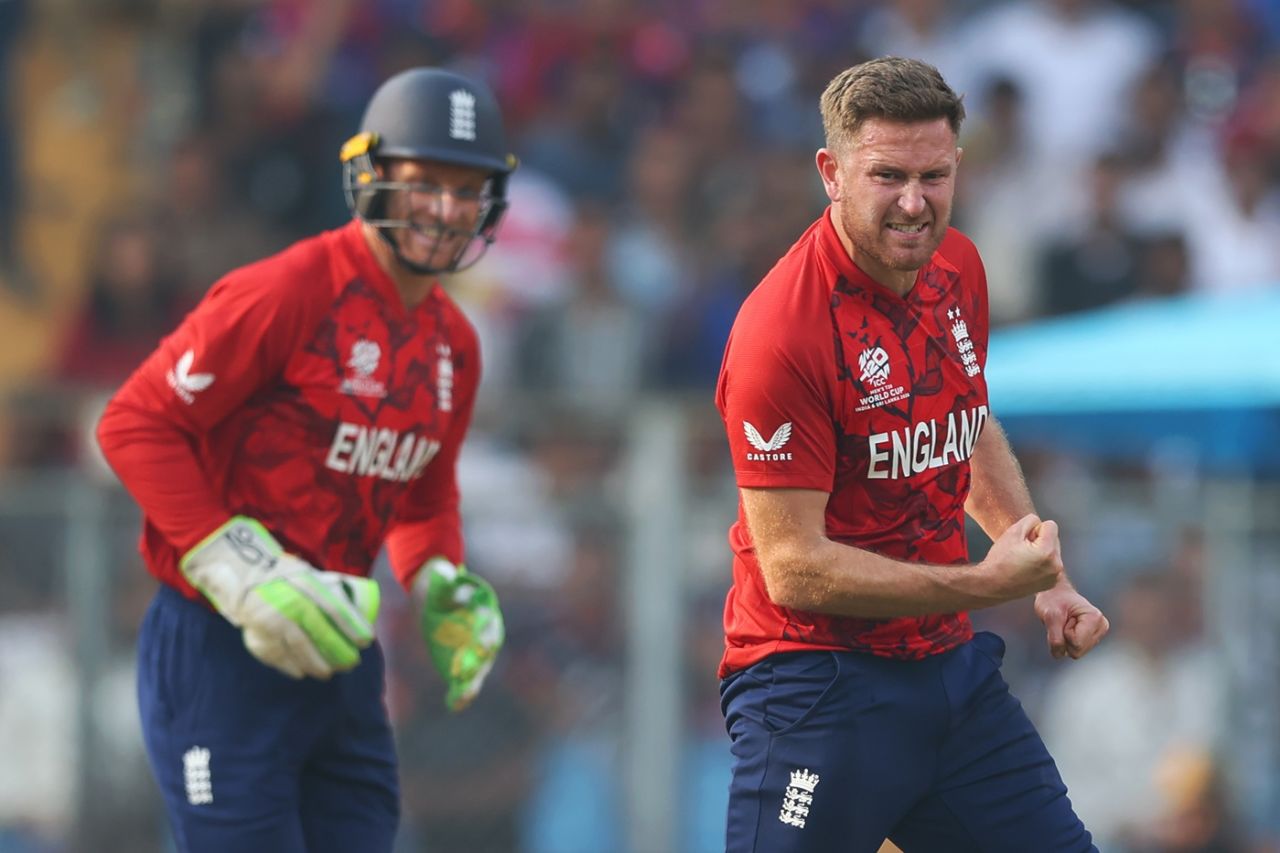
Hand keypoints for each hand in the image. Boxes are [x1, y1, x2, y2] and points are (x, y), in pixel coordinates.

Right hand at [181, 517, 379, 678]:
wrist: (243, 576)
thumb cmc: (287, 580)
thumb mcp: (310, 575)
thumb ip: (333, 590)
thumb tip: (364, 610)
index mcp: (306, 583)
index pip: (334, 608)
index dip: (353, 626)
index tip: (366, 641)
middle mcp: (288, 600)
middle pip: (318, 631)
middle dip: (338, 650)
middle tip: (351, 663)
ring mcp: (269, 618)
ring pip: (297, 646)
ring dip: (316, 663)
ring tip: (328, 673)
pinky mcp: (255, 632)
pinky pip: (276, 655)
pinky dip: (290, 666)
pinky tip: (302, 673)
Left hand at [414, 557, 504, 711]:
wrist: (436, 600)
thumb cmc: (442, 587)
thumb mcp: (441, 580)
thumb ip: (444, 579)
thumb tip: (444, 574)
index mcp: (485, 610)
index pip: (489, 624)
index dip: (486, 636)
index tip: (480, 647)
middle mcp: (484, 632)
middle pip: (485, 651)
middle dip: (478, 663)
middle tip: (467, 673)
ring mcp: (474, 650)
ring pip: (478, 669)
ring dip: (471, 684)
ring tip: (463, 697)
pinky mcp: (462, 662)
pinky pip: (464, 681)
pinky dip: (460, 694)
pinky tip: (454, 705)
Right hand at [980, 514, 1063, 600]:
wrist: (992, 585)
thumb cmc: (1000, 560)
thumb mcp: (1012, 532)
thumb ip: (1030, 521)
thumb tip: (1039, 523)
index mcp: (1047, 552)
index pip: (1051, 525)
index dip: (1035, 529)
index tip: (1024, 540)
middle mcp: (1056, 565)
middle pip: (1054, 538)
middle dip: (1040, 540)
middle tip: (1022, 550)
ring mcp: (1055, 576)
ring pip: (1053, 551)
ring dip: (1042, 551)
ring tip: (1024, 560)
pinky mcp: (1051, 583)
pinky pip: (1051, 564)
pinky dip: (1043, 563)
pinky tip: (1028, 568)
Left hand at [1034, 583, 1108, 659]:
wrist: (1054, 593)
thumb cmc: (1052, 600)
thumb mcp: (1050, 616)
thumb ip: (1055, 637)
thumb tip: (1059, 655)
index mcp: (1095, 619)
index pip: (1076, 643)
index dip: (1064, 633)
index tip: (1065, 618)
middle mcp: (1101, 627)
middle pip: (1077, 651)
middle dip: (1065, 638)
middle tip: (1063, 622)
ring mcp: (1097, 634)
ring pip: (1076, 653)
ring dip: (1065, 640)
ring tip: (1065, 623)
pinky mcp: (1091, 639)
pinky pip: (1074, 651)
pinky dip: (1066, 641)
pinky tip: (1068, 628)